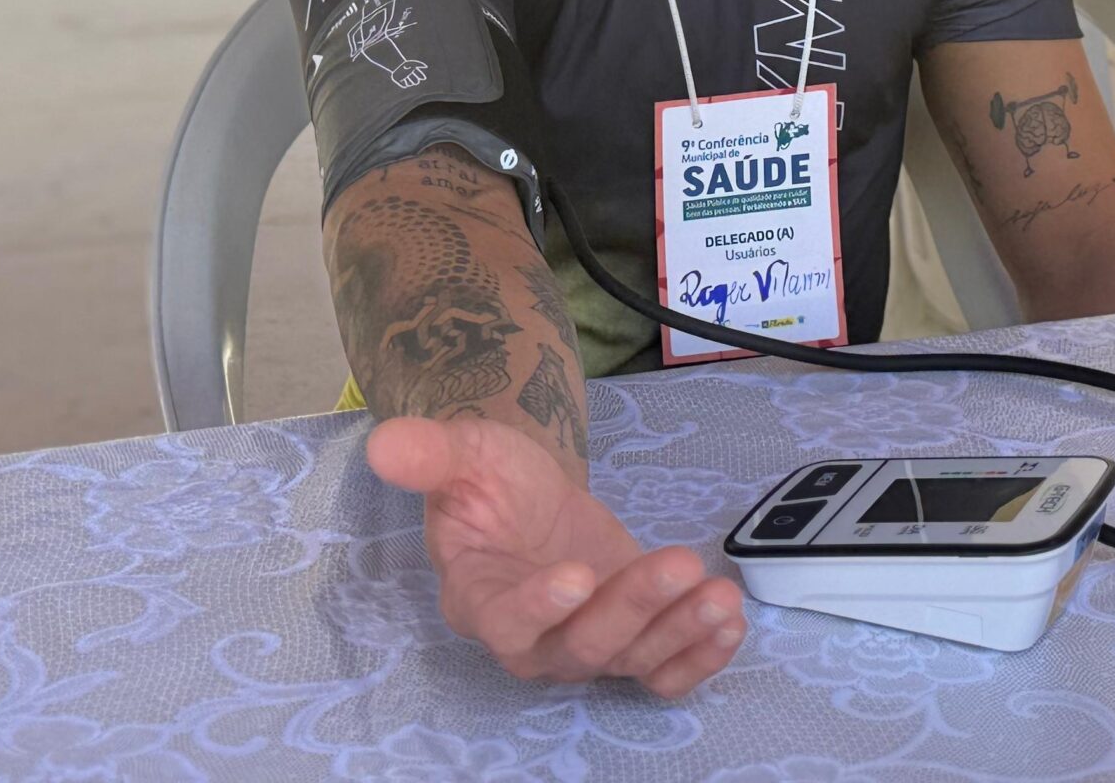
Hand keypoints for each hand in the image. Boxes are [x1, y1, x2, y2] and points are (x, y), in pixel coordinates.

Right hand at [366, 416, 747, 696]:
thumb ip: (428, 454)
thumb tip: (385, 442)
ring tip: (720, 594)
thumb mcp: (462, 451)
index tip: (578, 573)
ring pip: (629, 658)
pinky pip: (662, 673)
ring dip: (678, 630)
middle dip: (632, 608)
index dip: (539, 606)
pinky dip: (699, 658)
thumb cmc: (489, 477)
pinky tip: (730, 623)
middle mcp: (530, 639)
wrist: (529, 492)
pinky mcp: (627, 642)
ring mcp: (582, 646)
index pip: (506, 620)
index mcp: (478, 596)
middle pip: (580, 645)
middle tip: (677, 562)